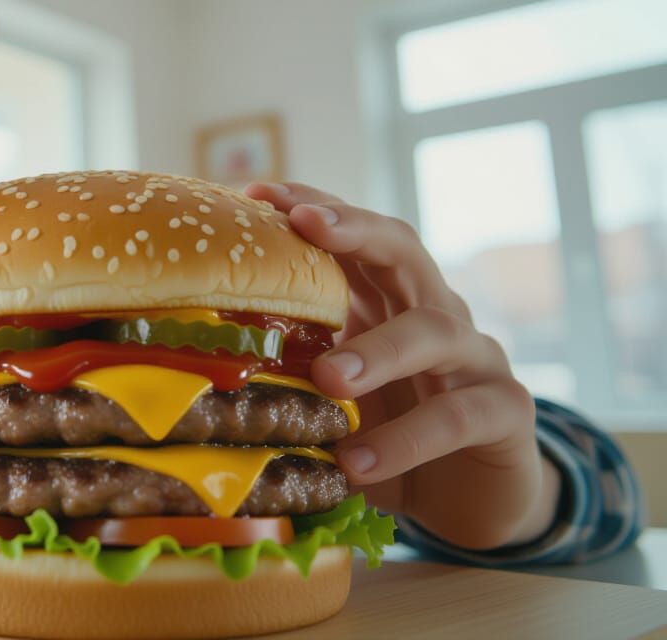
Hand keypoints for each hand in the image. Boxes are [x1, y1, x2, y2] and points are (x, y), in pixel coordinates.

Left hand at [245, 181, 557, 549]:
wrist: (471, 503)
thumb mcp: (330, 403)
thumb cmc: (384, 438)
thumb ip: (285, 380)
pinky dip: (407, 439)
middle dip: (355, 229)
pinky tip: (357, 461)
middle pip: (404, 250)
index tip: (258, 193)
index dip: (312, 208)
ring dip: (379, 351)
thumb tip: (192, 375)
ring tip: (329, 379)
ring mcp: (476, 357)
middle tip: (306, 225)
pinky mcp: (505, 411)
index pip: (353, 238)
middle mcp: (435, 313)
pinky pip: (459, 415)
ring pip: (435, 330)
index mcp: (385, 301)